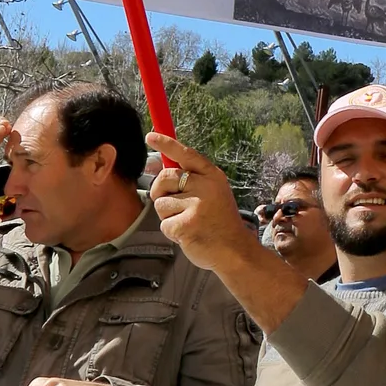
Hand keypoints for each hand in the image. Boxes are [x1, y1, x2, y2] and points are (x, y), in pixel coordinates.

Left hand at [147, 133, 258, 272]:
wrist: (235, 250)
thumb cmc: (220, 221)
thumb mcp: (214, 193)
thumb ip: (192, 181)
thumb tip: (162, 170)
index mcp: (213, 176)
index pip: (186, 154)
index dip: (167, 144)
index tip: (150, 136)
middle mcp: (205, 186)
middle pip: (165, 178)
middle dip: (160, 190)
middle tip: (172, 203)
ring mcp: (196, 205)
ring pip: (161, 203)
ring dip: (169, 215)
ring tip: (189, 222)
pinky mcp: (186, 224)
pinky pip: (164, 223)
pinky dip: (171, 232)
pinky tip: (188, 234)